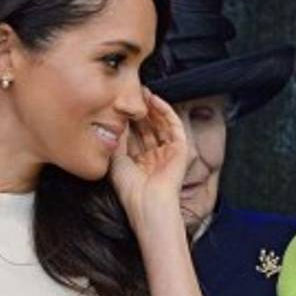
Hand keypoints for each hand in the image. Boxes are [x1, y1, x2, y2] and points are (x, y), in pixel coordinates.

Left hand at [108, 89, 190, 231]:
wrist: (147, 203)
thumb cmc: (131, 190)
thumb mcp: (116, 159)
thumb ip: (117, 139)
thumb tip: (114, 119)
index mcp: (140, 161)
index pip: (135, 133)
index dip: (128, 117)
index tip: (118, 101)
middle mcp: (155, 156)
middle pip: (148, 126)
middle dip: (140, 109)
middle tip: (132, 91)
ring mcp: (168, 153)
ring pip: (161, 123)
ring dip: (152, 107)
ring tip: (142, 91)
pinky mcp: (181, 150)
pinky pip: (174, 125)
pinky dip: (165, 111)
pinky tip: (154, 100)